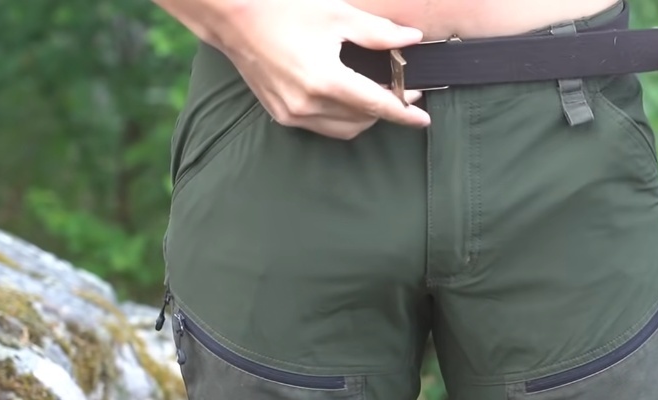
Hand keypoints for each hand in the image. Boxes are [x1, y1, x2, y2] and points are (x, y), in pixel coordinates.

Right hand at [218, 0, 430, 138]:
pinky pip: (323, 128)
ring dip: (365, 117)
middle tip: (399, 87)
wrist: (235, 20)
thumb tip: (411, 39)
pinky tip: (346, 98)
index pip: (376, 104)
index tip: (423, 118)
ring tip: (374, 93)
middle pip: (363, 120)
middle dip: (386, 107)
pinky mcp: (282, 116)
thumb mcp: (337, 15)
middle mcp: (308, 104)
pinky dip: (342, 118)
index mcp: (324, 79)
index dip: (403, 112)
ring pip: (345, 129)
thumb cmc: (283, 12)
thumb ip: (378, 33)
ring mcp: (293, 114)